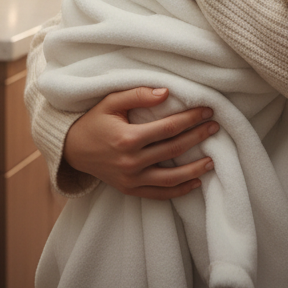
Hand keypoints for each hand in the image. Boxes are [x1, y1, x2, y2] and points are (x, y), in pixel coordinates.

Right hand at [63, 87, 217, 198]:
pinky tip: (195, 182)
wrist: (72, 149)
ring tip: (212, 160)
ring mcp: (130, 179)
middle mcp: (131, 162)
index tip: (207, 110)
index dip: (190, 119)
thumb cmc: (94, 121)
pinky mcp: (129, 190)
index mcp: (127, 138)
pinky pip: (159, 194)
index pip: (168, 128)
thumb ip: (138, 95)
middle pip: (173, 150)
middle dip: (197, 137)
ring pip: (170, 178)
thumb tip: (166, 92)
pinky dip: (179, 190)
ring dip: (194, 169)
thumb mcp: (111, 101)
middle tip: (215, 126)